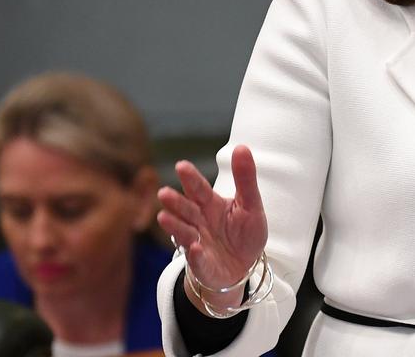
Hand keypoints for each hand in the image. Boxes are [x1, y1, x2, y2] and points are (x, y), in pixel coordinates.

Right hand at [157, 145, 267, 308]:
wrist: (243, 267)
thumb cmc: (244, 232)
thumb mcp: (250, 204)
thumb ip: (245, 179)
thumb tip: (241, 147)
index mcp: (210, 204)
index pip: (199, 189)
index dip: (191, 178)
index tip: (182, 166)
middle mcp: (199, 222)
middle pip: (186, 210)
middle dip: (175, 202)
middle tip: (164, 193)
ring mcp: (197, 243)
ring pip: (184, 233)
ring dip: (175, 226)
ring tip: (163, 217)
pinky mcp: (202, 264)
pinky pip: (197, 259)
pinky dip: (195, 254)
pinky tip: (195, 247)